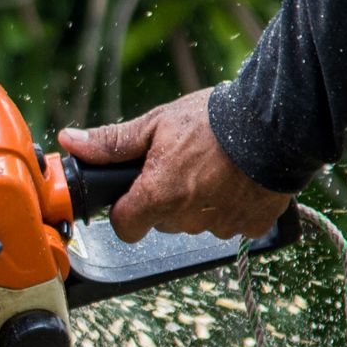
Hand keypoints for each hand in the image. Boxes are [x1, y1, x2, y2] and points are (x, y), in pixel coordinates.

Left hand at [59, 88, 292, 242]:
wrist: (276, 123)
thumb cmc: (214, 120)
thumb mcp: (156, 124)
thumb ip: (112, 142)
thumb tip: (70, 141)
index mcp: (157, 196)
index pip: (125, 226)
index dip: (127, 210)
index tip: (136, 192)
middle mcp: (187, 218)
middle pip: (162, 221)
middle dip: (165, 199)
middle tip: (182, 165)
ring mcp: (221, 226)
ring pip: (195, 222)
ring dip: (199, 202)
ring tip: (213, 167)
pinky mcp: (251, 226)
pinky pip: (230, 223)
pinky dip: (231, 206)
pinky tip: (237, 179)